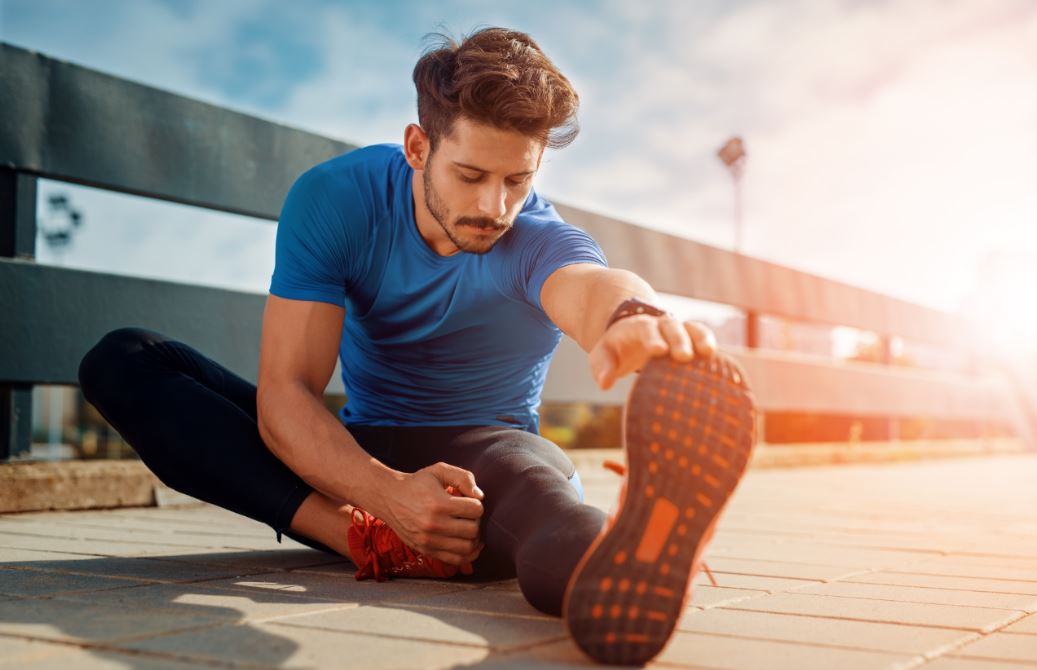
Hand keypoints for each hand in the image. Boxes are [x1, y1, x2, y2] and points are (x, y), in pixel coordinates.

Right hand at [379, 462, 484, 565]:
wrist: (389, 498)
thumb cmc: (417, 483)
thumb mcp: (439, 470)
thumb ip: (463, 477)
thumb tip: (480, 496)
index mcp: (438, 503)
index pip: (475, 509)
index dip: (477, 503)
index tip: (468, 500)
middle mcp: (433, 525)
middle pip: (473, 530)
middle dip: (476, 520)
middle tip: (469, 514)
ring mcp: (429, 540)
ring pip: (467, 548)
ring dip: (474, 538)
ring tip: (469, 528)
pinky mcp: (426, 550)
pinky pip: (456, 560)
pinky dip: (468, 554)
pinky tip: (468, 542)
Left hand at [589, 315, 716, 389]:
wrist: (632, 333)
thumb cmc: (617, 349)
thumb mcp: (603, 355)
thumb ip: (602, 367)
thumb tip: (605, 383)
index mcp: (637, 327)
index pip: (644, 329)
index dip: (652, 338)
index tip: (658, 350)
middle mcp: (659, 325)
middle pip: (671, 327)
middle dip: (678, 340)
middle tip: (684, 356)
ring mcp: (677, 330)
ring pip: (691, 328)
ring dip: (700, 338)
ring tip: (708, 352)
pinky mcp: (690, 338)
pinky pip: (703, 336)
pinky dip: (709, 343)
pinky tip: (717, 359)